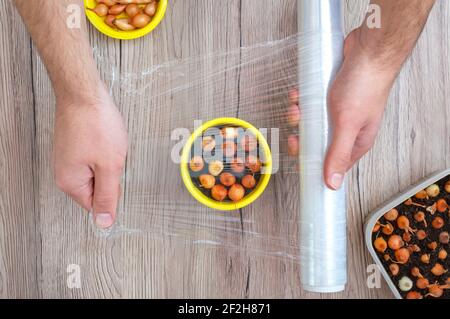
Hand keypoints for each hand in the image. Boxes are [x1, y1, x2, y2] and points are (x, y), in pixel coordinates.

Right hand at [54, 86, 127, 228]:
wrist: (83, 92)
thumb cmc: (95, 124)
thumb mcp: (109, 166)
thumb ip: (107, 196)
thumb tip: (104, 222)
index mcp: (70, 183)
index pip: (95, 205)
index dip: (112, 192)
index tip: (116, 173)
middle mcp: (64, 173)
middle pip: (96, 188)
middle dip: (110, 174)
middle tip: (111, 155)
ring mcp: (67, 158)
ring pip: (96, 171)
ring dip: (107, 161)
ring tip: (106, 143)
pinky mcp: (73, 146)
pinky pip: (92, 158)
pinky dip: (102, 150)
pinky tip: (103, 138)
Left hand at [286, 28, 398, 189]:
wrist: (369, 49)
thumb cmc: (366, 84)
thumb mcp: (348, 125)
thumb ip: (338, 154)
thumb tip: (333, 182)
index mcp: (356, 141)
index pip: (332, 163)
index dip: (312, 163)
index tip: (298, 161)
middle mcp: (348, 128)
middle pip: (316, 142)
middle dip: (301, 137)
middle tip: (295, 133)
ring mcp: (337, 110)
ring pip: (310, 122)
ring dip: (299, 115)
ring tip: (297, 106)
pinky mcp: (329, 94)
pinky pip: (310, 103)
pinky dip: (302, 99)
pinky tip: (299, 93)